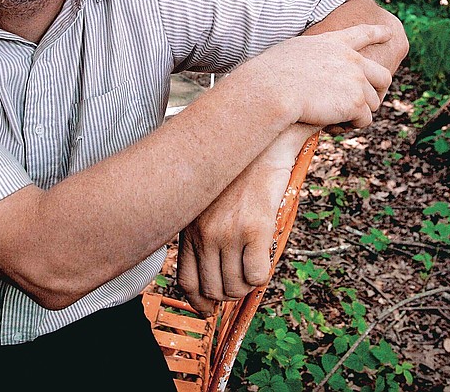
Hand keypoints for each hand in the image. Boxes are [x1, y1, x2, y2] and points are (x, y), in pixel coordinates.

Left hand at [177, 124, 316, 314]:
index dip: (199, 302)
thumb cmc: (240, 169)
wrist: (264, 141)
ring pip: (235, 287)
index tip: (209, 307)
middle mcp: (204, 232)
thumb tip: (212, 264)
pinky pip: (256, 275)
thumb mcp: (209, 199)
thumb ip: (204, 228)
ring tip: (252, 270)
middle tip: (240, 284)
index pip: (185, 281)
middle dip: (227, 296)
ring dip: (246, 287)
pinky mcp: (254, 228)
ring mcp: (228, 232)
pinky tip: (264, 259)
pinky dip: (261, 276)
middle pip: (212, 290)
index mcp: (189, 225)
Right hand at [251, 24, 393, 129]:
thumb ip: (309, 57)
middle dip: (378, 92)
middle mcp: (351, 59)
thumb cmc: (270, 75)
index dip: (377, 33)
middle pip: (383, 76)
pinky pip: (364, 119)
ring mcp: (356, 80)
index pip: (362, 34)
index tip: (389, 33)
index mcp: (334, 43)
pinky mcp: (356, 103)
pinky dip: (351, 126)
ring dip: (357, 114)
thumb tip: (311, 71)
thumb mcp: (291, 53)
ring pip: (373, 103)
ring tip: (335, 119)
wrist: (272, 90)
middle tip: (364, 104)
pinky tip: (332, 126)